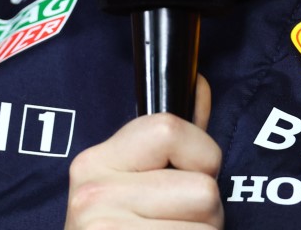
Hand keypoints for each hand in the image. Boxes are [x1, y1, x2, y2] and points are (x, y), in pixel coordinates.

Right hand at [64, 75, 222, 227]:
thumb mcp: (137, 182)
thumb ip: (175, 138)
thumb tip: (202, 84)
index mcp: (94, 163)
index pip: (169, 127)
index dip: (199, 155)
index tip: (185, 178)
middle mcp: (93, 197)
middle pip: (203, 188)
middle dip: (206, 214)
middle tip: (173, 226)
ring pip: (208, 226)